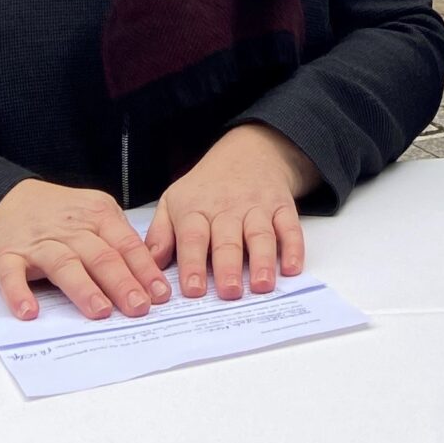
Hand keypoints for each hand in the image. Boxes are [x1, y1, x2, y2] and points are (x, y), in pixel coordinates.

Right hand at [0, 179, 170, 322]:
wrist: (6, 200)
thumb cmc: (58, 215)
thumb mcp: (94, 214)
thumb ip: (118, 239)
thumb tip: (149, 277)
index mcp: (97, 216)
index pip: (126, 245)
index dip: (145, 270)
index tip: (160, 295)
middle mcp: (70, 229)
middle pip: (101, 256)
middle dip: (122, 283)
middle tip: (139, 307)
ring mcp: (38, 243)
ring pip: (64, 265)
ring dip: (83, 289)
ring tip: (100, 311)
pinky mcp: (6, 256)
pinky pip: (12, 276)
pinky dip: (19, 294)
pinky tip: (29, 312)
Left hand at [147, 124, 318, 301]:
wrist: (250, 150)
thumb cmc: (207, 187)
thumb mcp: (174, 200)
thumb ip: (160, 235)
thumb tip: (150, 267)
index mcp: (196, 208)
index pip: (193, 237)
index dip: (192, 263)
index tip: (193, 290)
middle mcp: (227, 208)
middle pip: (227, 238)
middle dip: (228, 266)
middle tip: (229, 292)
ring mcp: (257, 206)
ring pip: (260, 234)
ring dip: (262, 260)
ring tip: (261, 285)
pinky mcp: (282, 206)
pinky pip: (290, 226)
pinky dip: (293, 247)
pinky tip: (292, 267)